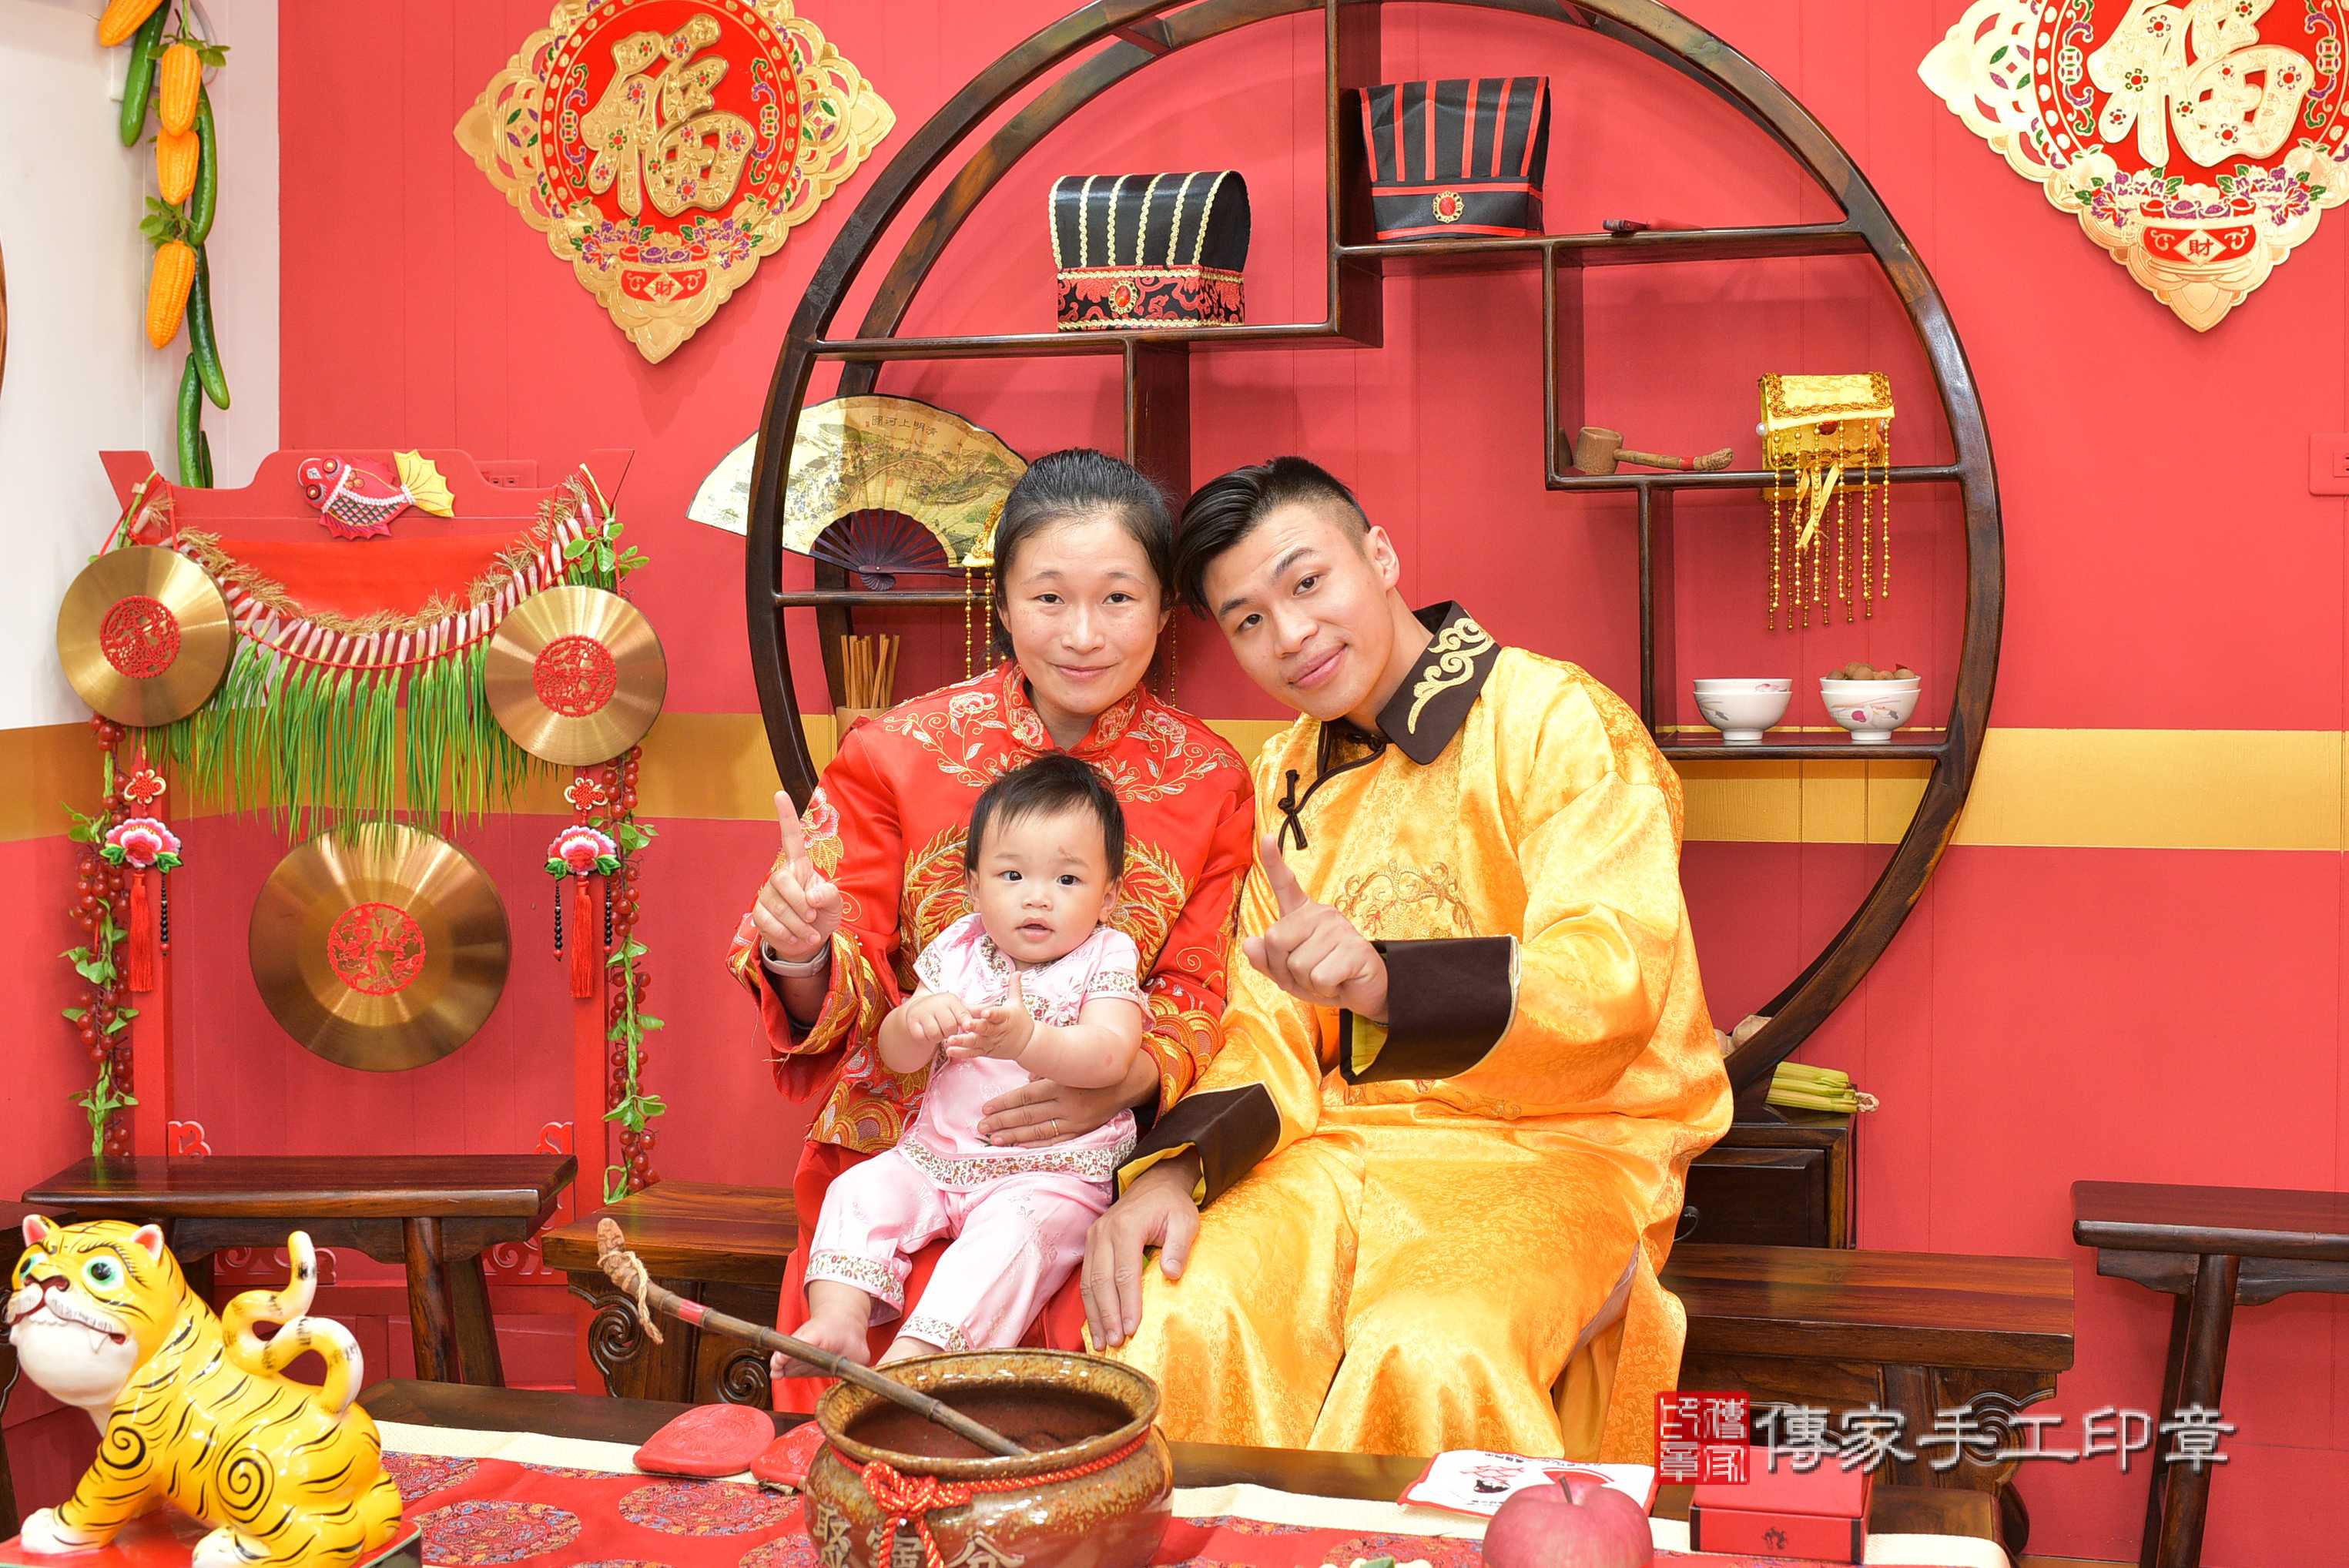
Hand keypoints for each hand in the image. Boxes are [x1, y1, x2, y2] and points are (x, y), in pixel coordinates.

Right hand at [750, 790, 842, 964]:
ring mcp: (768, 895)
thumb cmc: (822, 915)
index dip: (786, 817)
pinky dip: (786, 934)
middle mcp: (782, 877)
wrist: (808, 942)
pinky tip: (796, 938)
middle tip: (812, 916)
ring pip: (776, 905)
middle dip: (798, 902)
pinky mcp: (759, 915)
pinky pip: (768, 922)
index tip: (780, 793)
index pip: (791, 838)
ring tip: (810, 932)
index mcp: (800, 867)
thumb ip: (830, 895)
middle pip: (781, 880)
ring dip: (797, 924)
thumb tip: (812, 897)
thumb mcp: (835, 904)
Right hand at [898, 991, 970, 1049]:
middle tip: (948, 1030)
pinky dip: (926, 1039)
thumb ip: (975, 1010)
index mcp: (950, 1000)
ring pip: (935, 1034)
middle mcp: (936, 1004)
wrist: (919, 1008)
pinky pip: (922, 1037)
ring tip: (939, 1031)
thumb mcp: (959, 1007)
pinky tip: (928, 1033)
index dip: (966, 1023)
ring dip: (939, 1037)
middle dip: (951, 1033)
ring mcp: (922, 1013)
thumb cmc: (944, 1010)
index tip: (966, 1028)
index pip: (962, 1014)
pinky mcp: (912, 1022)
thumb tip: (994, 1008)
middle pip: (949, 1027)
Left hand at [946, 969, 1035, 1061]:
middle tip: (965, 1025)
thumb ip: (1014, 987)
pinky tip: (949, 1049)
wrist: (1027, 1043)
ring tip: (949, 1040)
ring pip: (976, 1042)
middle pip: (986, 1029)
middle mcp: (998, 1031)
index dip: (992, 1013)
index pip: (999, 1014)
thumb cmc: (1020, 1020)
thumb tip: (1018, 971)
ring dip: (963, 1041)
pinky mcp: (986, 1050)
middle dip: (975, 1027)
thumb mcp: (1018, 1003)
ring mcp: (991, 1042)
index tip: (984, 1011)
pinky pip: (972, 1053)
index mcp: (1006, 1017)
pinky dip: (961, 1052)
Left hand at [977, 1062, 1151, 1145]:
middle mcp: (1066, 1104)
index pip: (1025, 1096)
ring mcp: (1073, 1121)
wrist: (1122, 1084)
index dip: (1004, 1103)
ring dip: (1014, 1136)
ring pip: (1038, 1131)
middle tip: (982, 1127)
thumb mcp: (1068, 1065)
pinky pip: (1054, 1141)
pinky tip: (1019, 1147)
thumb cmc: (1090, 1071)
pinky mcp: (1080, 1132)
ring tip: (995, 1139)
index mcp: (1060, 1084)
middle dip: (1002, 1122)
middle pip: (1027, 1115)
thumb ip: (1045, 1071)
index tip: (986, 1109)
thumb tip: (1026, 1078)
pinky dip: (1036, 1145)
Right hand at [1081, 1155, 1200, 1348]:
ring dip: (1094, 1315)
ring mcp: (1093, 1238)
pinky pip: (1086, 1279)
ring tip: (1102, 1342)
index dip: (1127, 1303)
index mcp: (1126, 1227)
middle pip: (1101, 1281)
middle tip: (1115, 1343)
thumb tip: (1171, 1274)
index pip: (1125, 1272)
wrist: (1154, 1184)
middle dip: (1107, 1315)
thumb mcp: (1185, 1221)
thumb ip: (1178, 1247)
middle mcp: (1103, 1233)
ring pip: (1088, 1283)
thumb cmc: (1172, 1206)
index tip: (1132, 1329)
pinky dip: (1090, 1304)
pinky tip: (1095, 1325)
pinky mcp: (1091, 1245)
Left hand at [1240, 834, 1387, 1019]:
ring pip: (1298, 964)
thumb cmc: (1323, 978)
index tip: (1266, 837)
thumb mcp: (1287, 974)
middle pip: (1275, 939)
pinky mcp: (1354, 948)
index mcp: (1302, 915)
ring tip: (1325, 978)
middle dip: (1284, 969)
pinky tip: (1338, 982)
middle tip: (1307, 975)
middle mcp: (1320, 914)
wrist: (1362, 994)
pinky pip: (1319, 977)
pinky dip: (1324, 989)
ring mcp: (1338, 928)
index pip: (1285, 885)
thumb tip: (1250, 943)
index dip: (1274, 862)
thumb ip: (1266, 960)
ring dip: (1307, 983)